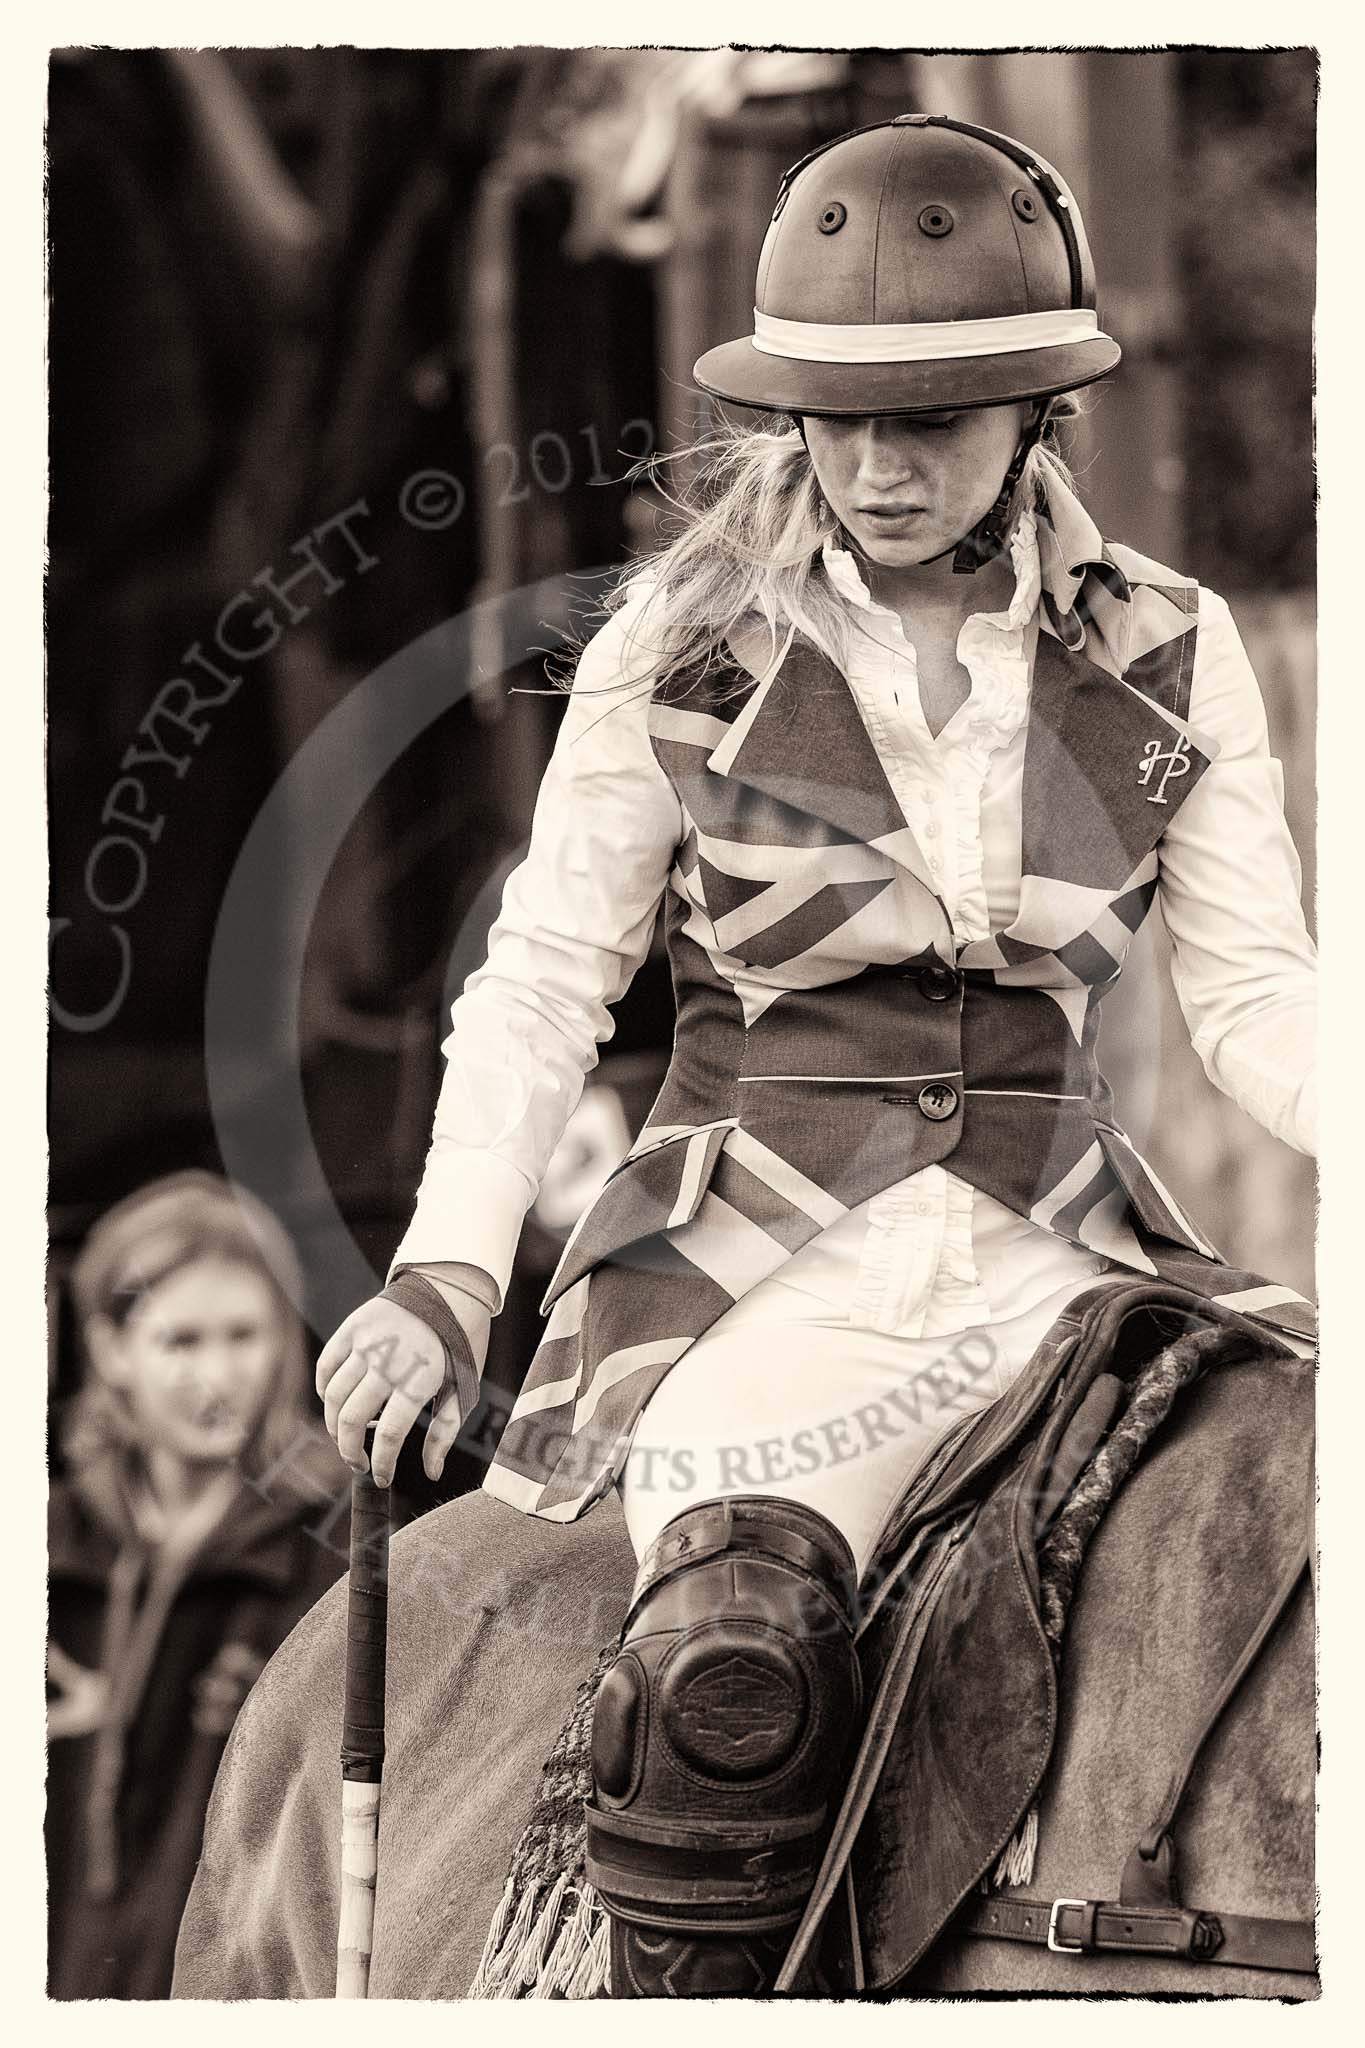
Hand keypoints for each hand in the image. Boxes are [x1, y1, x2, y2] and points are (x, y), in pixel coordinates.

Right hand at [314, 1293, 488, 1486]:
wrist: (449, 1286)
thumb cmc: (460, 1343)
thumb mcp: (464, 1387)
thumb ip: (445, 1431)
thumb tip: (432, 1472)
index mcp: (420, 1379)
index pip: (388, 1434)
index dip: (381, 1464)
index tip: (381, 1478)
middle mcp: (388, 1361)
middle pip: (352, 1419)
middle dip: (349, 1451)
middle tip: (358, 1462)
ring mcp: (366, 1343)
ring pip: (333, 1396)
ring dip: (335, 1426)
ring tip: (347, 1436)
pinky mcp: (352, 1328)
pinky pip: (326, 1367)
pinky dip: (325, 1392)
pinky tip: (338, 1404)